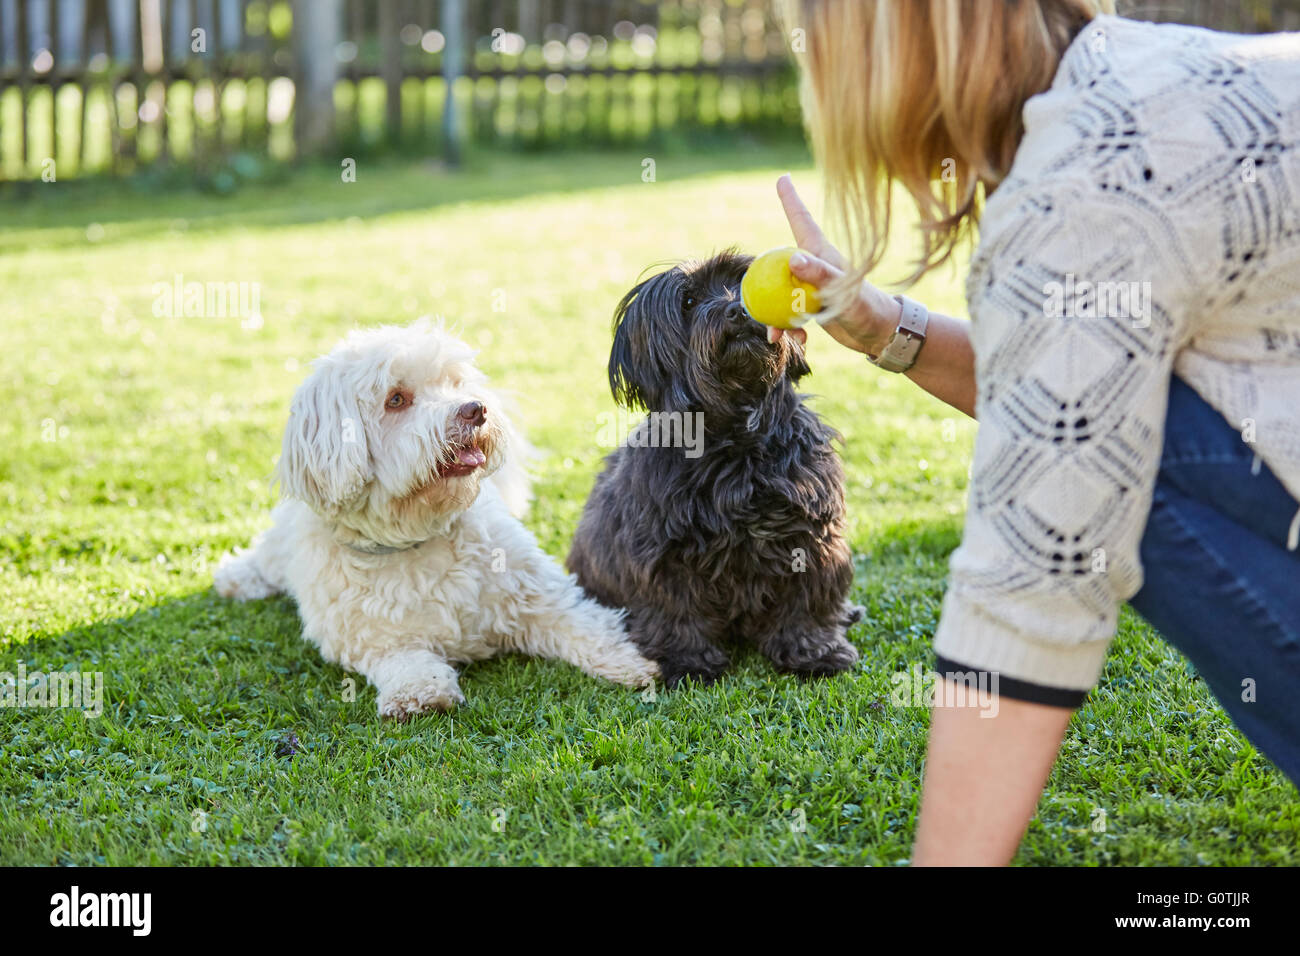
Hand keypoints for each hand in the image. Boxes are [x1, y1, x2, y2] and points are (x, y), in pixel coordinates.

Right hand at [769, 175, 902, 356]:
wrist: (882, 334)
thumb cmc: (867, 309)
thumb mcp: (843, 292)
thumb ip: (819, 275)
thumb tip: (792, 259)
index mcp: (820, 253)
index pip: (801, 221)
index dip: (790, 200)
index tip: (782, 177)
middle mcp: (813, 267)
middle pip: (778, 264)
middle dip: (762, 283)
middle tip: (753, 304)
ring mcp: (811, 287)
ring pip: (779, 293)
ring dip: (773, 316)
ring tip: (775, 335)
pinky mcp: (813, 306)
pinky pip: (790, 313)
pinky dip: (789, 328)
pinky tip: (799, 341)